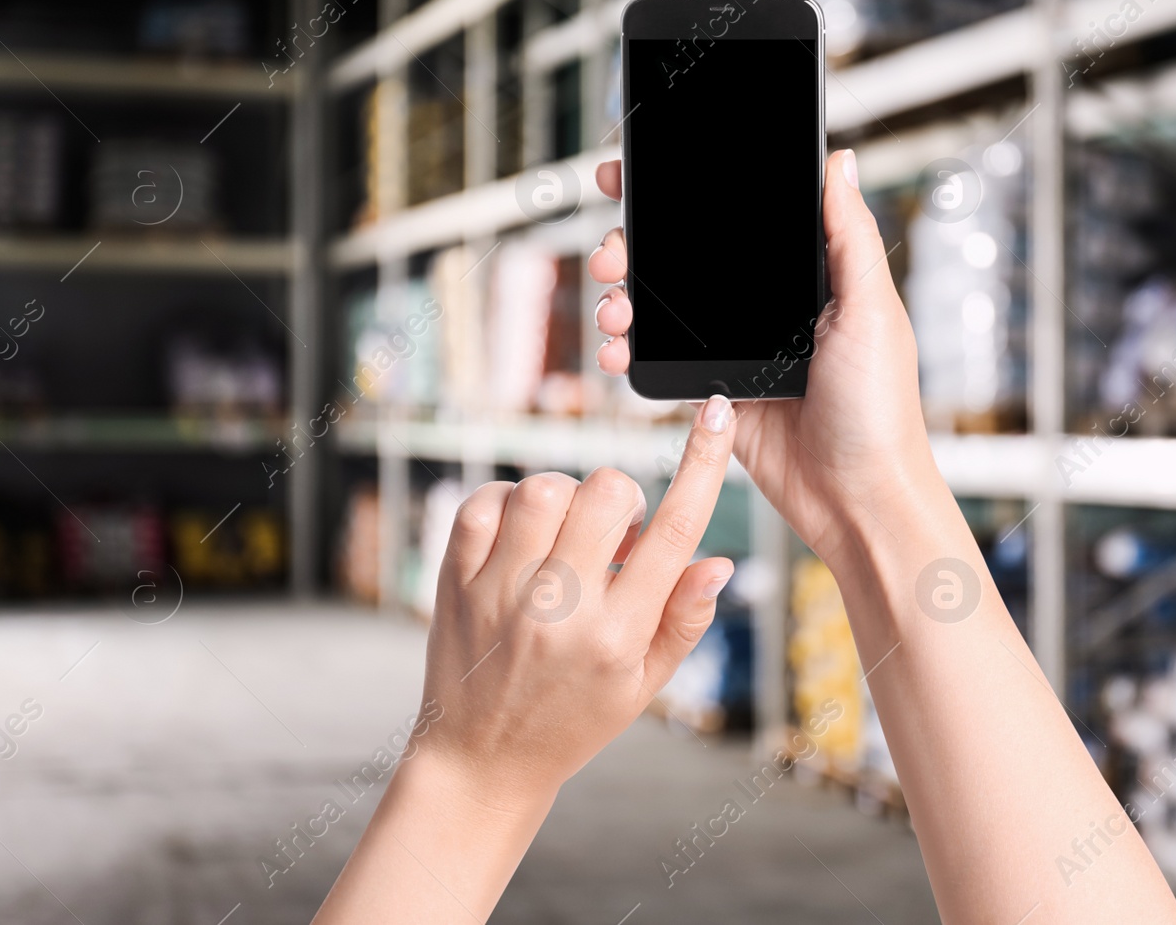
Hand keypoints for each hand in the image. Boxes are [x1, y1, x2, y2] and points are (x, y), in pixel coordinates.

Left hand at [417, 395, 737, 809]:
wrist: (482, 761)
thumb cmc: (573, 720)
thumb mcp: (646, 685)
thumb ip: (684, 619)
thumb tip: (719, 560)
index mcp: (619, 637)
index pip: (674, 532)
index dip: (703, 464)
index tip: (715, 413)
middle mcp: (561, 610)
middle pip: (607, 493)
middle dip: (620, 498)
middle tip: (610, 534)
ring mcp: (502, 594)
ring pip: (544, 488)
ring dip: (565, 496)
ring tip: (563, 534)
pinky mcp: (457, 583)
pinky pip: (483, 503)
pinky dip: (507, 502)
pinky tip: (520, 534)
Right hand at [588, 149, 938, 567]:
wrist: (858, 501)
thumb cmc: (881, 409)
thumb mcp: (872, 312)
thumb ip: (851, 237)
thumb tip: (843, 160)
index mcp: (809, 276)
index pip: (743, 217)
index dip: (691, 192)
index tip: (640, 174)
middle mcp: (770, 306)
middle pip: (690, 257)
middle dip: (638, 245)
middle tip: (612, 252)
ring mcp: (739, 349)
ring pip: (665, 306)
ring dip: (626, 297)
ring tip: (612, 306)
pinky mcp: (716, 393)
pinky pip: (661, 360)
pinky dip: (629, 350)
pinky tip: (615, 348)